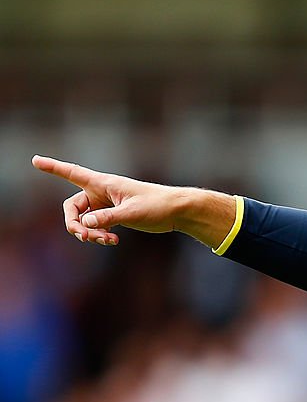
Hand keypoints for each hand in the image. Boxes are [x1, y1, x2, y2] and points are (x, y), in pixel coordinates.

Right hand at [32, 155, 235, 248]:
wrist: (177, 211)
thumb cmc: (157, 205)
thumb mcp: (131, 212)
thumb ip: (107, 218)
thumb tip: (85, 224)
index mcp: (103, 183)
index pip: (73, 173)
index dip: (53, 167)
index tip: (35, 160)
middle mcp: (101, 192)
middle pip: (72, 208)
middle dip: (75, 225)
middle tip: (87, 238)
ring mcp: (106, 204)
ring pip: (84, 220)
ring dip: (89, 233)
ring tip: (106, 241)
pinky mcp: (114, 215)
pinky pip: (96, 226)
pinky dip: (99, 235)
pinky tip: (112, 240)